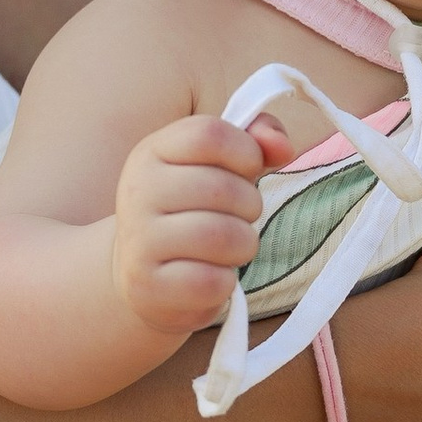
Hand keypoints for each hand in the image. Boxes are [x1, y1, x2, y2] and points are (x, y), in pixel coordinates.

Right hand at [110, 114, 272, 339]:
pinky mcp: (146, 285)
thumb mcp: (219, 168)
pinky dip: (225, 282)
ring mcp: (139, 240)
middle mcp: (138, 191)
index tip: (248, 170)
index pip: (209, 135)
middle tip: (240, 217)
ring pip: (221, 237)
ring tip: (231, 248)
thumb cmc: (193, 212)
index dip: (246, 152)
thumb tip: (282, 148)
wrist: (144, 274)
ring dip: (243, 245)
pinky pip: (211, 282)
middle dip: (250, 205)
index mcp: (152, 152)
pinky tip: (212, 276)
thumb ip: (256, 143)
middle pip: (221, 188)